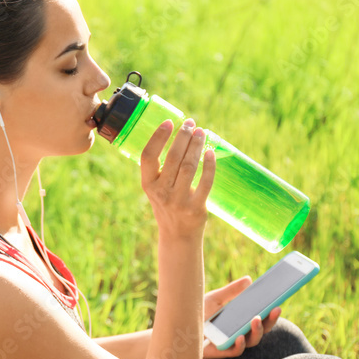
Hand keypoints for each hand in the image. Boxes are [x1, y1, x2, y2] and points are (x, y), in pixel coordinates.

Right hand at [140, 118, 215, 240]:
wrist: (177, 236)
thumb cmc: (167, 205)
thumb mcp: (156, 189)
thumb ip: (162, 168)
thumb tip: (180, 134)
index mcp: (148, 185)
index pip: (148, 156)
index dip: (158, 137)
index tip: (169, 122)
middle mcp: (161, 193)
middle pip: (173, 158)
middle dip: (183, 137)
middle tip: (191, 123)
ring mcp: (178, 201)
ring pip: (189, 166)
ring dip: (196, 146)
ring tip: (202, 132)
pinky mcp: (195, 208)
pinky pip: (205, 182)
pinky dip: (209, 165)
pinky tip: (210, 152)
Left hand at [201, 276, 281, 358]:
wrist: (178, 325)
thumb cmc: (195, 313)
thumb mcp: (215, 299)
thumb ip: (231, 291)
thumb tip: (249, 280)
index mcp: (240, 321)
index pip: (261, 318)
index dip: (272, 313)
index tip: (279, 302)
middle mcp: (239, 333)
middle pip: (261, 330)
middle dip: (270, 320)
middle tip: (275, 308)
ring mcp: (231, 343)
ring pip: (251, 341)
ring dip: (257, 331)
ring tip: (256, 318)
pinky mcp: (220, 351)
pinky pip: (234, 351)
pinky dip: (239, 345)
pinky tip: (239, 336)